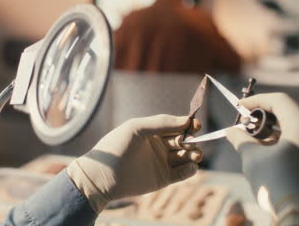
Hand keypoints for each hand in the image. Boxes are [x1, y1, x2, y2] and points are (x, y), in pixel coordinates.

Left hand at [67, 115, 201, 211]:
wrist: (104, 175)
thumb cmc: (116, 147)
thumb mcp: (137, 127)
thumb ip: (162, 122)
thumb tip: (187, 120)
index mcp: (152, 131)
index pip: (176, 126)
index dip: (188, 125)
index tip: (195, 125)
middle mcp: (159, 146)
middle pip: (184, 141)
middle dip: (191, 140)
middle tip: (186, 143)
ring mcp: (161, 162)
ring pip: (186, 157)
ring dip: (194, 154)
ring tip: (193, 155)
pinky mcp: (163, 179)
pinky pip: (182, 173)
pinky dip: (190, 170)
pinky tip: (189, 166)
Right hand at [226, 93, 298, 222]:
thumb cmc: (276, 183)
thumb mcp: (252, 157)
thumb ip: (240, 139)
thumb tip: (232, 131)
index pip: (278, 100)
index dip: (255, 100)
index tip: (239, 106)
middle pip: (286, 113)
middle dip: (262, 117)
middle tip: (243, 125)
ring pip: (292, 128)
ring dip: (270, 131)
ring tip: (251, 142)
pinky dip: (281, 142)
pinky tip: (265, 154)